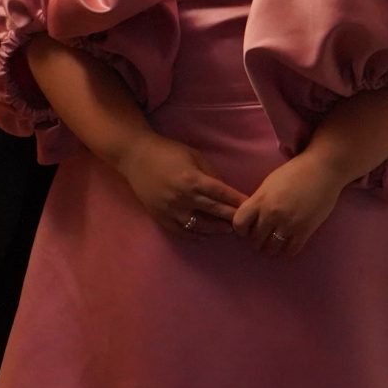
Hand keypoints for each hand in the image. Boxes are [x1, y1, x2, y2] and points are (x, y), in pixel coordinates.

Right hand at [112, 132, 245, 234]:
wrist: (136, 157)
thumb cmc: (167, 152)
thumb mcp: (194, 156)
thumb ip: (210, 174)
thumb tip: (226, 190)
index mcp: (192, 179)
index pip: (221, 194)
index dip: (237, 201)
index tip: (250, 206)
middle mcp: (183, 197)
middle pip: (214, 211)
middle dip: (232, 217)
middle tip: (246, 223)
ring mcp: (171, 210)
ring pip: (199, 226)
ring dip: (216, 229)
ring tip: (228, 229)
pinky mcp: (161, 217)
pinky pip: (181, 232)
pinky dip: (195, 235)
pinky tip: (204, 236)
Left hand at [232, 151, 349, 258]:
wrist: (322, 169)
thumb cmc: (295, 172)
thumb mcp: (269, 183)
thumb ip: (259, 201)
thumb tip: (252, 217)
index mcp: (260, 199)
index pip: (239, 224)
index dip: (241, 229)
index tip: (248, 228)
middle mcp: (272, 214)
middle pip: (255, 239)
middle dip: (257, 240)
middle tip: (263, 237)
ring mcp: (288, 223)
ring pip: (271, 248)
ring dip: (271, 248)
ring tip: (274, 243)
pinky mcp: (305, 230)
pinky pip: (290, 250)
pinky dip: (287, 250)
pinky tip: (288, 244)